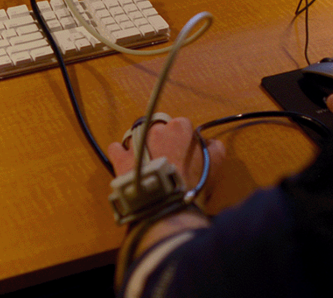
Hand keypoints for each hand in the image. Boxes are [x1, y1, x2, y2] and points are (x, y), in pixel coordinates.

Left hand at [106, 116, 224, 188]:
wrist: (167, 207)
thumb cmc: (192, 185)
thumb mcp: (215, 164)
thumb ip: (214, 147)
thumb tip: (209, 142)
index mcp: (180, 128)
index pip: (182, 125)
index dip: (183, 139)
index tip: (184, 152)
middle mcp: (157, 130)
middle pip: (159, 129)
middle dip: (162, 141)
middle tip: (167, 159)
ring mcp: (136, 142)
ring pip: (138, 137)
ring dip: (142, 146)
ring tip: (148, 165)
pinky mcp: (120, 158)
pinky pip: (116, 149)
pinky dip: (121, 154)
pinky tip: (128, 165)